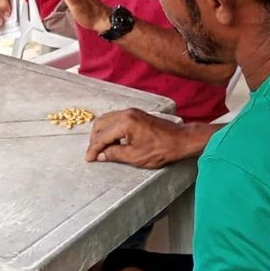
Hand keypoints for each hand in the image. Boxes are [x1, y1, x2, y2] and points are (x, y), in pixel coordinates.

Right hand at [85, 109, 214, 167]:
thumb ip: (115, 154)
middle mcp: (126, 113)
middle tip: (94, 153)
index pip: (102, 136)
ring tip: (103, 148)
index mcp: (125, 123)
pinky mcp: (136, 114)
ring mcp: (132, 112)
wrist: (181, 140)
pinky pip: (116, 119)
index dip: (94, 149)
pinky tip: (113, 141)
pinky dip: (110, 129)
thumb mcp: (135, 157)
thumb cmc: (162, 149)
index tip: (89, 158)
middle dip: (95, 139)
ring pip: (107, 120)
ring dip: (102, 133)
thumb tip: (101, 155)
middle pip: (100, 124)